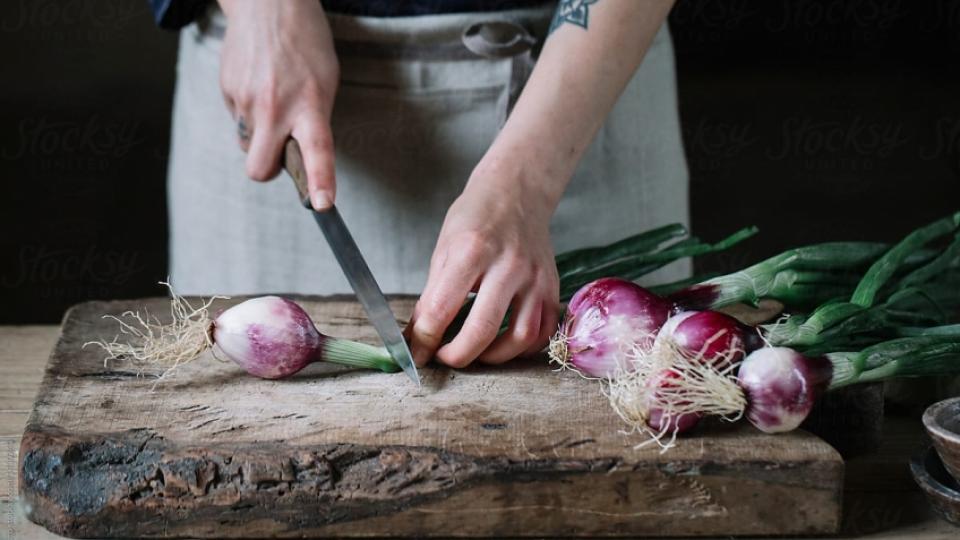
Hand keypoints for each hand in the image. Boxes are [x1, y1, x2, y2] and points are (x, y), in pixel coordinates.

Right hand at [218, 0, 338, 208]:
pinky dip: (247, 110)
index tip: (323, 205)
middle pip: (259, 169)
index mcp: (309, 105)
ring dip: (258, 133)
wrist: (269, 3)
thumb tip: (296, 155)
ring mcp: (247, 100)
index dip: (320, 181)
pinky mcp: (227, 90)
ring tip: (271, 98)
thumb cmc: (306, 46)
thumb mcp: (324, 83)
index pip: (317, 151)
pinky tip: (257, 83)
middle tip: (278, 153)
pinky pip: (237, 118)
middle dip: (266, 170)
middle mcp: (276, 107)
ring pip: (247, 142)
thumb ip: (312, 121)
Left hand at [406, 158, 560, 367]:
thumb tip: (417, 336)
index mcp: (472, 251)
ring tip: (476, 351)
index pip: (442, 309)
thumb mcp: (444, 249)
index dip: (425, 339)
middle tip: (445, 357)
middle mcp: (509, 266)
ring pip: (520, 338)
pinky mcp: (552, 288)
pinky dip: (522, 348)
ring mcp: (535, 279)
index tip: (417, 352)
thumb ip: (432, 295)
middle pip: (483, 330)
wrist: (517, 193)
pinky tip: (504, 344)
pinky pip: (542, 332)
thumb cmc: (476, 217)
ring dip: (494, 356)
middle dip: (458, 355)